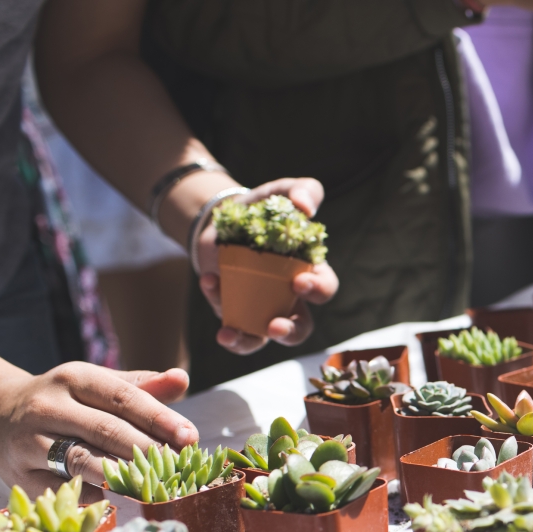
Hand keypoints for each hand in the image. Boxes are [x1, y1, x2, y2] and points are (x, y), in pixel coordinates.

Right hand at [0, 363, 198, 497]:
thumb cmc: (67, 401)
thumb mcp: (98, 384)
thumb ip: (143, 386)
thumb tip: (183, 379)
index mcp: (73, 378)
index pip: (122, 398)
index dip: (159, 418)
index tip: (190, 436)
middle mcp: (47, 407)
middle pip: (106, 431)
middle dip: (149, 449)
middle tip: (182, 465)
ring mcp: (29, 443)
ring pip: (84, 462)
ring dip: (126, 476)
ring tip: (160, 483)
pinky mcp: (21, 476)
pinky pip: (66, 491)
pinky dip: (96, 496)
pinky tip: (122, 499)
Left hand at [193, 177, 338, 354]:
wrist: (221, 220)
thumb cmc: (261, 209)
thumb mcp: (281, 193)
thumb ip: (302, 190)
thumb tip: (306, 207)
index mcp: (308, 272)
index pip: (324, 289)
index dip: (317, 290)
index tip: (299, 281)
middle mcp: (287, 298)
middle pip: (300, 328)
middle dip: (290, 332)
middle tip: (274, 325)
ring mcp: (260, 308)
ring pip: (262, 339)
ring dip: (247, 341)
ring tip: (228, 334)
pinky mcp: (233, 311)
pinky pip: (231, 325)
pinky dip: (219, 314)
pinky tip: (208, 283)